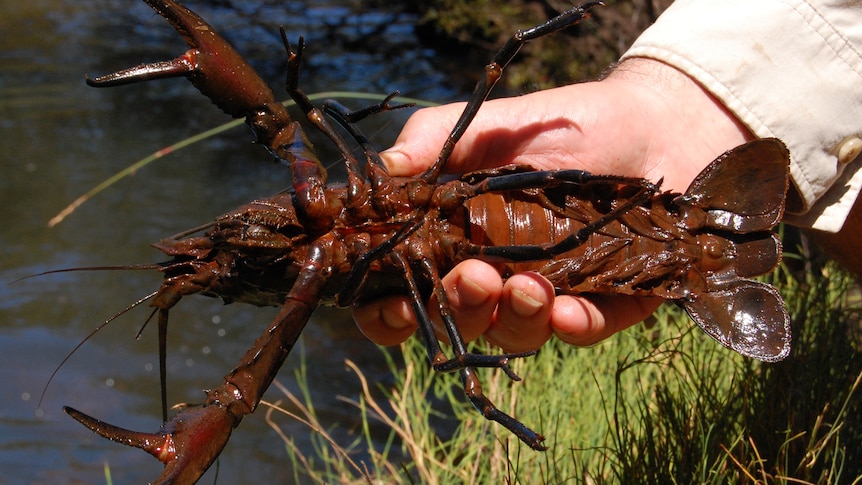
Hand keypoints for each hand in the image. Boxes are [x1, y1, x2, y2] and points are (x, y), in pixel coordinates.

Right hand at [352, 58, 753, 352]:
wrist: (649, 127)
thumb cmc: (561, 124)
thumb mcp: (492, 125)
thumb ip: (433, 140)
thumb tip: (384, 168)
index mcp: (452, 239)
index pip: (404, 290)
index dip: (388, 311)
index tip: (398, 305)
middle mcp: (491, 277)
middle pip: (454, 321)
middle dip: (458, 307)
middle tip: (474, 277)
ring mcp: (543, 296)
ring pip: (512, 336)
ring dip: (514, 320)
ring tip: (531, 286)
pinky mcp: (600, 305)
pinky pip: (578, 333)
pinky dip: (571, 327)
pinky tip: (571, 310)